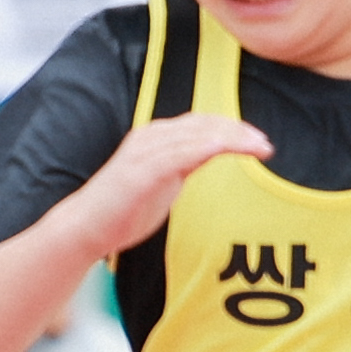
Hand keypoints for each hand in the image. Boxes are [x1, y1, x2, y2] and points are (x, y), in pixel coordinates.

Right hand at [56, 109, 273, 260]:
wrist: (85, 228)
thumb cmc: (120, 211)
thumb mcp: (160, 183)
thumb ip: (180, 168)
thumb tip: (204, 159)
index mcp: (154, 138)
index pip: (199, 124)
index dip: (230, 128)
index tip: (256, 140)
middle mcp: (151, 136)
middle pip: (204, 124)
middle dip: (239, 130)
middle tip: (265, 144)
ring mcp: (148, 150)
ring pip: (201, 133)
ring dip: (235, 137)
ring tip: (261, 147)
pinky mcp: (147, 167)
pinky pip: (189, 150)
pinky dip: (217, 145)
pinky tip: (236, 149)